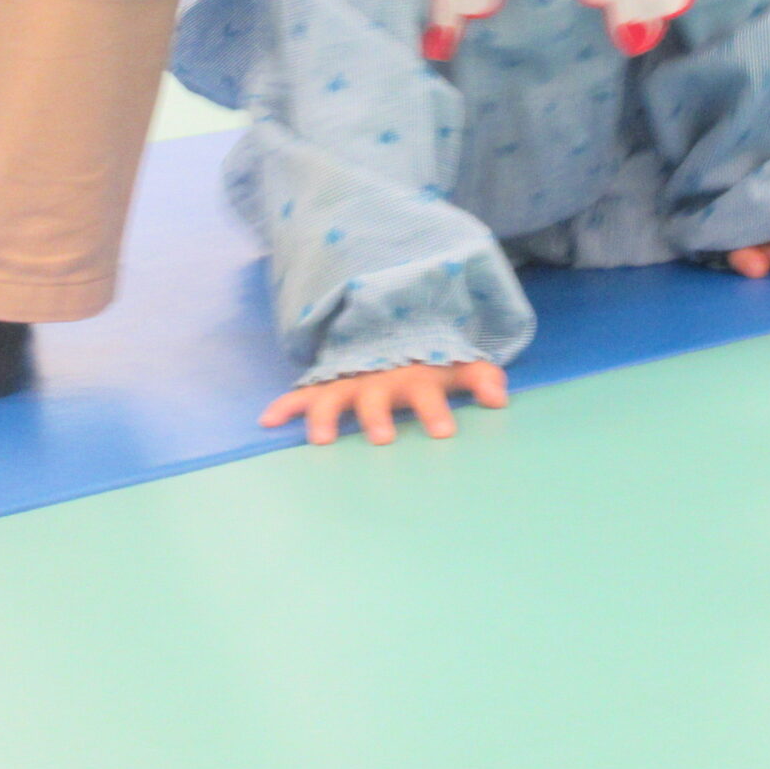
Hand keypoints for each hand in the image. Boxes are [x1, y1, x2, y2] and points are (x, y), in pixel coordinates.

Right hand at [260, 359, 509, 445]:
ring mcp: (349, 383)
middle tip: (381, 438)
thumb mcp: (456, 364)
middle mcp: (379, 380)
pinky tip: (268, 420)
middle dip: (377, 416)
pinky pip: (302, 394)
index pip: (428, 394)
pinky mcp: (326, 386)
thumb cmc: (426, 359)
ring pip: (335, 399)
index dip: (436, 411)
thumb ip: (480, 377)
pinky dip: (285, 405)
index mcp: (414, 377)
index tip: (444, 432)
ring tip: (322, 440)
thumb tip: (501, 396)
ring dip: (327, 417)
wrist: (387, 328)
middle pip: (377, 398)